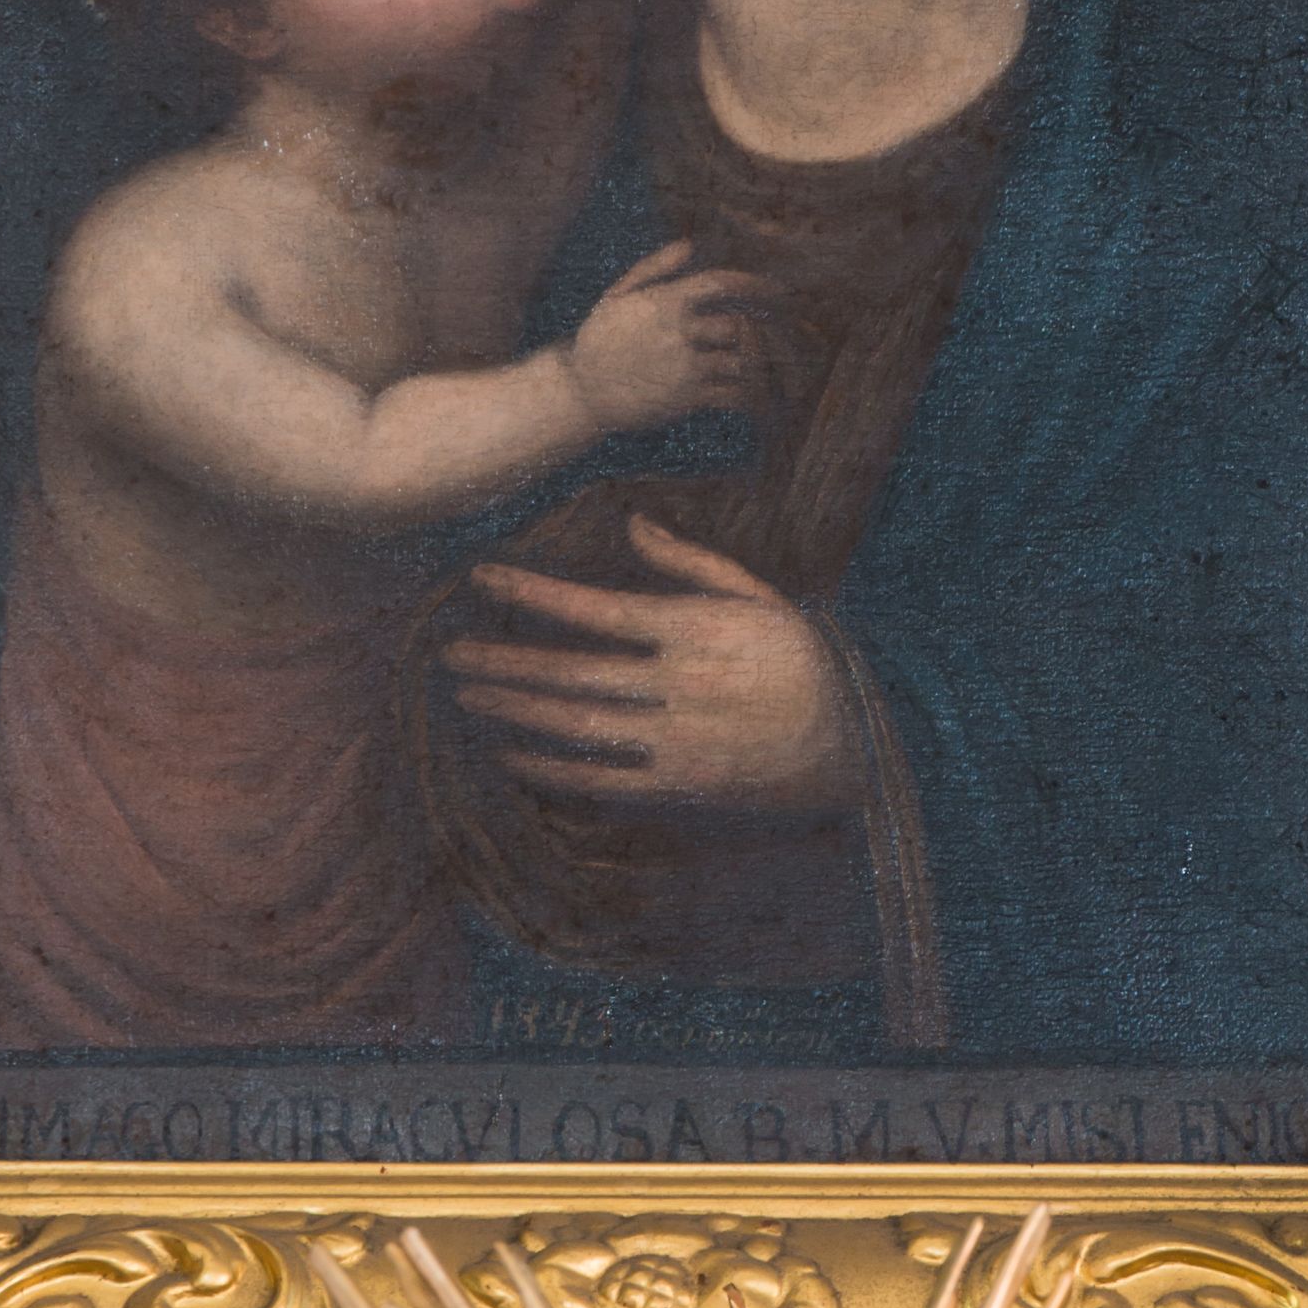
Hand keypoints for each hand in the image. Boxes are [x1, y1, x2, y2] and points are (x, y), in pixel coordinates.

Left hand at [446, 514, 856, 810]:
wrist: (858, 744)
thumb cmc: (804, 659)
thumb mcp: (758, 597)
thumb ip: (689, 562)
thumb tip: (631, 521)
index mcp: (695, 630)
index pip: (596, 609)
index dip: (532, 593)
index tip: (482, 578)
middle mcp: (680, 686)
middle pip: (572, 672)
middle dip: (504, 662)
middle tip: (449, 655)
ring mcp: (677, 741)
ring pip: (578, 726)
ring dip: (515, 711)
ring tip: (467, 696)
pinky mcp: (681, 786)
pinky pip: (602, 780)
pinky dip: (552, 768)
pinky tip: (513, 753)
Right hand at [564, 241, 761, 435]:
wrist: (581, 391)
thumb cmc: (601, 338)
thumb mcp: (617, 296)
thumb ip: (654, 268)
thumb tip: (688, 245)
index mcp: (665, 303)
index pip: (720, 284)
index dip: (754, 284)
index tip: (775, 289)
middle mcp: (679, 333)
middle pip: (739, 325)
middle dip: (761, 328)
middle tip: (783, 330)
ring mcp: (684, 367)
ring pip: (742, 360)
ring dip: (759, 361)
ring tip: (775, 361)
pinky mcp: (687, 399)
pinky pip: (733, 394)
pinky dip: (751, 393)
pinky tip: (756, 391)